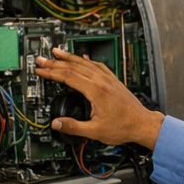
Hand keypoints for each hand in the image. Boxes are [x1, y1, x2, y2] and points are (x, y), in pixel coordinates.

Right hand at [32, 47, 164, 148]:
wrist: (142, 124)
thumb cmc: (124, 127)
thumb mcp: (95, 131)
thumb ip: (74, 127)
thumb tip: (57, 124)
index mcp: (96, 91)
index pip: (68, 76)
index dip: (52, 72)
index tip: (41, 70)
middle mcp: (102, 81)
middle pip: (74, 66)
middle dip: (56, 62)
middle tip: (42, 59)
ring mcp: (108, 80)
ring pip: (86, 63)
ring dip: (70, 57)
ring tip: (57, 52)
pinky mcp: (113, 81)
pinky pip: (98, 66)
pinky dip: (87, 60)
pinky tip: (84, 58)